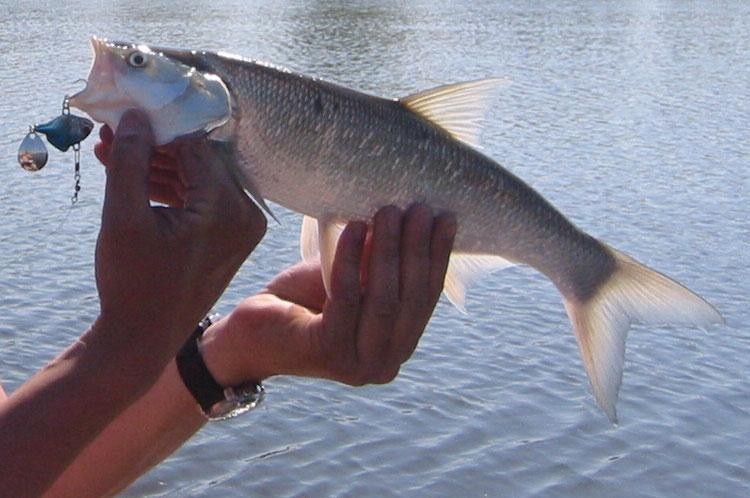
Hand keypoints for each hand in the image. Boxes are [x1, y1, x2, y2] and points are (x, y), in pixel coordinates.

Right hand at [92, 110, 265, 357]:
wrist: (143, 339)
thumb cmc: (134, 284)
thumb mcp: (124, 217)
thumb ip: (130, 161)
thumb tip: (135, 117)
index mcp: (230, 209)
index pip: (196, 147)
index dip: (158, 128)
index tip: (126, 117)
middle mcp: (247, 215)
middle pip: (200, 161)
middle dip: (154, 148)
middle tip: (113, 135)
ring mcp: (241, 229)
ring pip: (198, 180)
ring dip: (158, 168)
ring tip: (112, 155)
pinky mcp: (229, 238)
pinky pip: (200, 201)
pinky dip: (170, 191)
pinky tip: (134, 180)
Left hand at [200, 204, 456, 386]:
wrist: (250, 334)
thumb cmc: (304, 304)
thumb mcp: (351, 279)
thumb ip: (379, 263)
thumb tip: (409, 217)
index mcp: (396, 348)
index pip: (425, 299)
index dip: (437, 258)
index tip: (445, 219)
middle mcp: (384, 365)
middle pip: (409, 299)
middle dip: (416, 249)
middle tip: (417, 208)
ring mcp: (357, 364)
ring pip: (382, 298)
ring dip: (387, 249)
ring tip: (388, 211)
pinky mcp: (328, 352)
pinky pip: (346, 297)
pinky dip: (350, 259)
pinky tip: (354, 228)